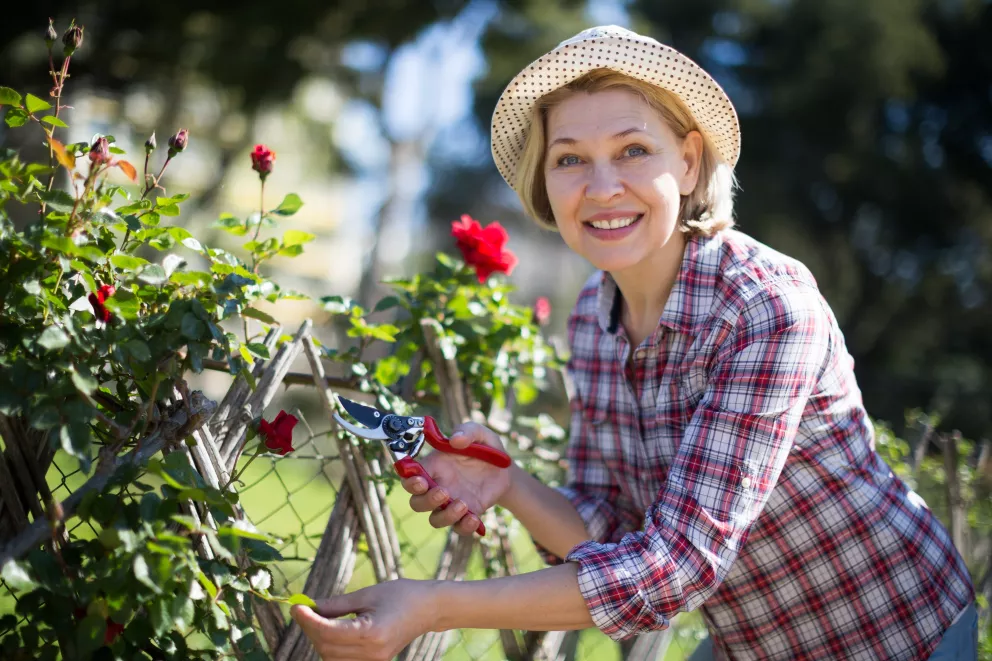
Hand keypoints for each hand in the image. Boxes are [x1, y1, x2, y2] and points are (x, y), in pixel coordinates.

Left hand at [290, 579, 434, 660]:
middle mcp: (372, 653)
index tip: (296, 607)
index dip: (308, 620)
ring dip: (319, 638)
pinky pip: (342, 660)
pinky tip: (329, 630)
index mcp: (372, 633)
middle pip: (326, 647)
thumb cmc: (401, 594)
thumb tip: (309, 607)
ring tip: (316, 617)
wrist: (429, 608)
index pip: (328, 632)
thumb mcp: (368, 594)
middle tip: (303, 609)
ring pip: (331, 657)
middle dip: (311, 628)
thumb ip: (337, 604)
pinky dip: (331, 647)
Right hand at [402, 422, 511, 535]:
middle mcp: (438, 486)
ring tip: (464, 504)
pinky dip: (464, 527)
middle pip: (417, 503)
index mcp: (434, 466)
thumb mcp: (481, 434)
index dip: (409, 481)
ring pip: (435, 519)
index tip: (421, 480)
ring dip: (445, 516)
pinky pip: (458, 528)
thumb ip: (468, 431)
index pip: (410, 476)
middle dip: (425, 501)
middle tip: (443, 492)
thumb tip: (455, 439)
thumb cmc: (486, 448)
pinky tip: (475, 519)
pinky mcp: (467, 515)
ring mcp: (451, 503)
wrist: (505, 470)